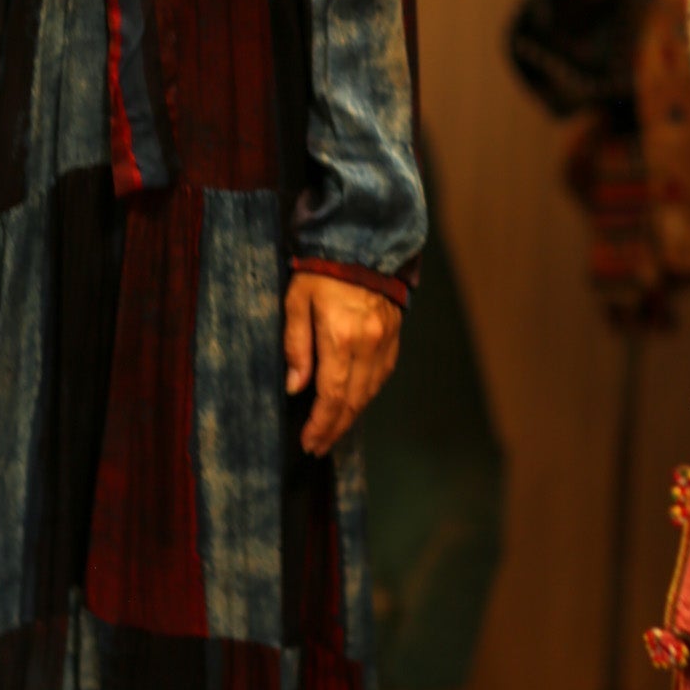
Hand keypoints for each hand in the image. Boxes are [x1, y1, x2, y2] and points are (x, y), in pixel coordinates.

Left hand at [284, 271, 401, 457]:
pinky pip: (382, 376)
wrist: (363, 243)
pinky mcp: (393, 337)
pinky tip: (354, 403)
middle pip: (353, 401)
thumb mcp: (296, 302)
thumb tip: (296, 387)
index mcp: (341, 338)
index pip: (332, 396)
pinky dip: (367, 395)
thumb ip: (296, 346)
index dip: (321, 424)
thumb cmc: (321, 271)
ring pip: (370, 392)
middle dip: (335, 428)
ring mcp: (385, 342)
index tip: (308, 442)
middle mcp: (368, 345)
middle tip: (317, 446)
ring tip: (332, 431)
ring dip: (351, 416)